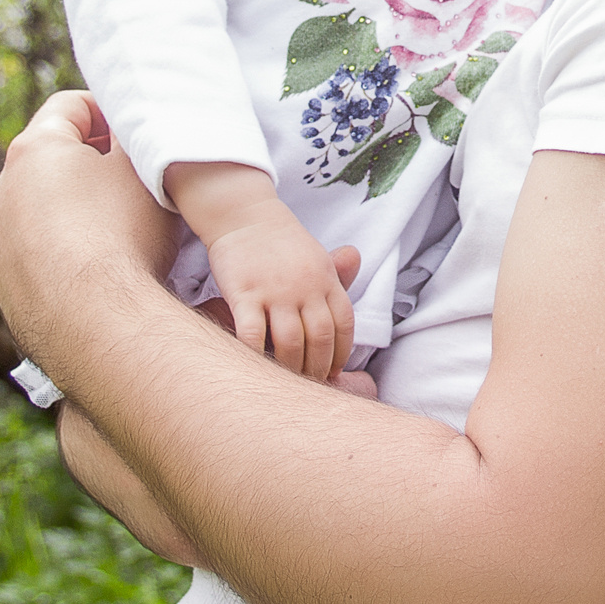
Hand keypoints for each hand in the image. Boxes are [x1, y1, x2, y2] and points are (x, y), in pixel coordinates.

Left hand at [0, 91, 180, 376]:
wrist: (96, 326)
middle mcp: (1, 193)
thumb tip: (126, 127)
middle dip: (92, 164)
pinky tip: (98, 274)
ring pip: (41, 211)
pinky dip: (63, 254)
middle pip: (51, 159)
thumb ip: (133, 134)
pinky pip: (37, 256)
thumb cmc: (123, 234)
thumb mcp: (143, 167)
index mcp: (32, 150)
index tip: (138, 133)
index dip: (110, 110)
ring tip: (120, 233)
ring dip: (74, 212)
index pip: (71, 106)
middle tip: (137, 181)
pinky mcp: (5, 288)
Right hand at [188, 183, 355, 381]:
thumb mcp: (317, 256)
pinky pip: (252, 334)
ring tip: (286, 383)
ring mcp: (275, 291)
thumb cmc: (282, 243)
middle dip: (318, 368)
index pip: (344, 324)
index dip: (342, 353)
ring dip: (292, 368)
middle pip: (321, 338)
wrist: (245, 216)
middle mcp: (305, 287)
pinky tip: (255, 368)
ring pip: (291, 342)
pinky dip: (255, 356)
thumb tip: (359, 270)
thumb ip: (337, 274)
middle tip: (311, 387)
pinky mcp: (245, 294)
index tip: (335, 373)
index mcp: (326, 279)